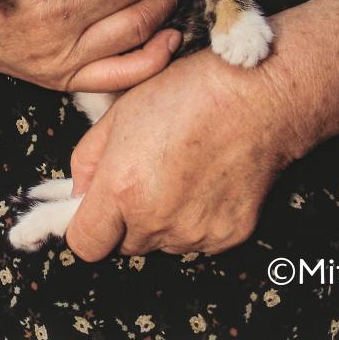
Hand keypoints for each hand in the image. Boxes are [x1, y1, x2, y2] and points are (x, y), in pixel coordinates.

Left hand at [64, 47, 305, 258]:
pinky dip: (196, 220)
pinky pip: (198, 241)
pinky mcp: (228, 235)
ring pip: (161, 243)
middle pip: (124, 245)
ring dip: (161, 221)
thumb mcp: (119, 113)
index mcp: (123, 189)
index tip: (95, 209)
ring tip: (179, 174)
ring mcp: (195, 232)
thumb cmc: (189, 94)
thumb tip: (79, 192)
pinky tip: (205, 182)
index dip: (86, 227)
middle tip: (143, 178)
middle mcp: (157, 220)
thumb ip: (87, 160)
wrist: (258, 97)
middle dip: (124, 220)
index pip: (86, 243)